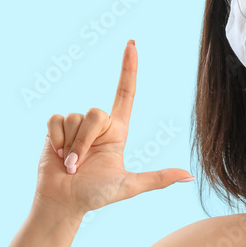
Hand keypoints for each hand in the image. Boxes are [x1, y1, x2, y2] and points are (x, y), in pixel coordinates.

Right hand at [33, 40, 192, 216]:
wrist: (64, 202)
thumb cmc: (96, 195)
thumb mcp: (130, 186)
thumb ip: (158, 179)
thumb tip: (189, 176)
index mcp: (118, 132)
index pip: (125, 93)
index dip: (128, 68)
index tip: (132, 44)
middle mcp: (98, 125)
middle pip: (95, 113)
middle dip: (86, 140)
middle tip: (80, 164)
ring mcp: (76, 126)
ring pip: (74, 118)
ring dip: (71, 145)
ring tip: (70, 163)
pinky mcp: (56, 128)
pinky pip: (56, 120)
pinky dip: (56, 140)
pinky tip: (57, 155)